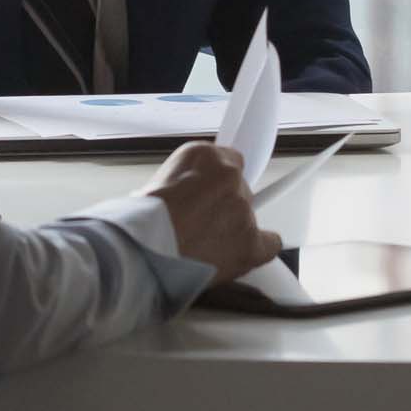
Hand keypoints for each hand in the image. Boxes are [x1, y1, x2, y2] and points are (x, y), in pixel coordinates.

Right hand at [149, 142, 283, 283]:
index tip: (211, 194)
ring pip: (248, 216)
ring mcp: (242, 209)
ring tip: (202, 245)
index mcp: (203, 155)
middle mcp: (228, 175)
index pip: (227, 162)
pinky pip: (270, 242)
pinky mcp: (251, 241)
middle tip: (200, 224)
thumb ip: (183, 180)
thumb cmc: (140, 222)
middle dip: (223, 206)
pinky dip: (258, 248)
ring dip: (231, 229)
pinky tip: (240, 254)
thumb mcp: (153, 183)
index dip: (217, 183)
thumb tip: (190, 193)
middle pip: (239, 190)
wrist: (143, 249)